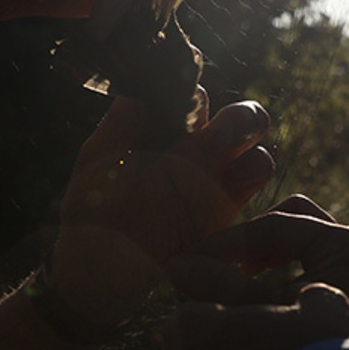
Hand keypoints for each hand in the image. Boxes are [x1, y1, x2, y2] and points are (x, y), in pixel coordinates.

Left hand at [48, 97, 274, 328]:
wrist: (102, 267)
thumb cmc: (92, 210)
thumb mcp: (98, 161)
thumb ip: (119, 122)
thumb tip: (138, 82)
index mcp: (165, 129)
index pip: (193, 94)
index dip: (195, 91)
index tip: (181, 97)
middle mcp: (196, 148)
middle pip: (238, 115)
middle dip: (239, 114)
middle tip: (212, 131)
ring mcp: (215, 176)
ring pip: (255, 141)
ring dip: (247, 136)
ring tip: (215, 151)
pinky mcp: (227, 207)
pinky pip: (256, 176)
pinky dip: (252, 172)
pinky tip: (226, 182)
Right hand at [168, 195, 348, 347]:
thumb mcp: (263, 317)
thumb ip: (221, 286)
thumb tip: (174, 264)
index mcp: (346, 245)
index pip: (274, 224)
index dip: (227, 242)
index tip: (188, 261)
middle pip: (289, 218)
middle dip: (251, 238)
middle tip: (219, 263)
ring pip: (294, 237)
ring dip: (260, 252)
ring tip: (235, 276)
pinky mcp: (342, 285)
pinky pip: (300, 259)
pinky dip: (273, 268)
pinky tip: (253, 292)